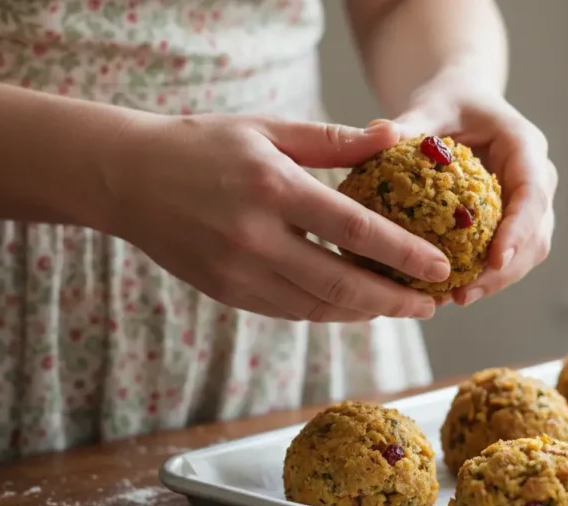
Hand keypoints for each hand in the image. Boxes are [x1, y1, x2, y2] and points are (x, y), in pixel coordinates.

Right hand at [103, 113, 450, 321]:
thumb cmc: (203, 145)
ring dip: (364, 313)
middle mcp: (257, 239)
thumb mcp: (269, 130)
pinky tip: (353, 305)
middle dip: (395, 301)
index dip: (404, 254)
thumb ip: (333, 141)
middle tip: (432, 305)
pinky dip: (327, 312)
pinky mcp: (227, 293)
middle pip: (342, 286)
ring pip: (318, 308)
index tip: (440, 268)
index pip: (356, 231)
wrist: (127, 178)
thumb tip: (393, 138)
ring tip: (400, 307)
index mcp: (274, 189)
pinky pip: (290, 311)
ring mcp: (239, 273)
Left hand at [393, 82, 556, 305]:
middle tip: (465, 294)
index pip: (532, 192)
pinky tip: (447, 293)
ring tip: (454, 299)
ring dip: (495, 281)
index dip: (519, 229)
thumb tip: (380, 133)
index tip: (495, 260)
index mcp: (525, 146)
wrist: (461, 104)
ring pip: (526, 253)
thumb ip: (411, 121)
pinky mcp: (512, 222)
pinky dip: (482, 275)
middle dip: (506, 270)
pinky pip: (505, 256)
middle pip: (536, 234)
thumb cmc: (448, 101)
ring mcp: (528, 205)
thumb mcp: (431, 104)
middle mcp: (537, 178)